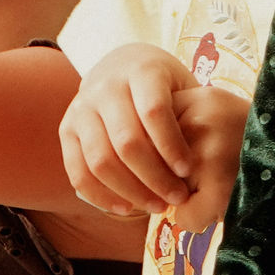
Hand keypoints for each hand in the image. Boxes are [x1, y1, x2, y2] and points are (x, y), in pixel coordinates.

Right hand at [59, 45, 243, 226]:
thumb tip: (208, 163)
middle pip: (127, 141)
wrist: (119, 65)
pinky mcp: (66, 130)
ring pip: (101, 160)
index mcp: (140, 70)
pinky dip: (101, 196)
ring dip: (130, 191)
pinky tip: (127, 209)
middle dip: (155, 177)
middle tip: (177, 198)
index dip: (172, 146)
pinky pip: (78, 172)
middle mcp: (105, 86)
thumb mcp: (180, 86)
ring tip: (156, 206)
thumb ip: (189, 115)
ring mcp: (81, 108)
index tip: (189, 170)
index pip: (154, 111)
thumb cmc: (162, 85)